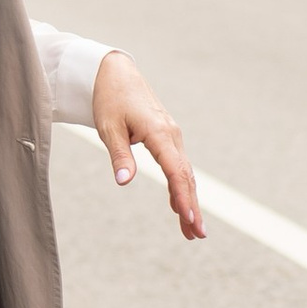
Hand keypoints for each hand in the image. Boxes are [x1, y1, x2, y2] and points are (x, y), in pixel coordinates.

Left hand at [89, 52, 203, 240]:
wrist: (115, 73)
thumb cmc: (110, 99)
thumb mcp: (109, 128)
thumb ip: (119, 155)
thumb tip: (123, 182)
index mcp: (159, 132)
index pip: (175, 171)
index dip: (182, 196)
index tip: (189, 218)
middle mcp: (171, 135)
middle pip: (185, 176)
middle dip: (192, 207)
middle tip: (198, 235)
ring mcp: (172, 136)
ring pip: (184, 173)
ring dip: (189, 200)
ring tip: (192, 230)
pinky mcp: (167, 137)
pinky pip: (178, 166)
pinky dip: (181, 187)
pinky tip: (179, 206)